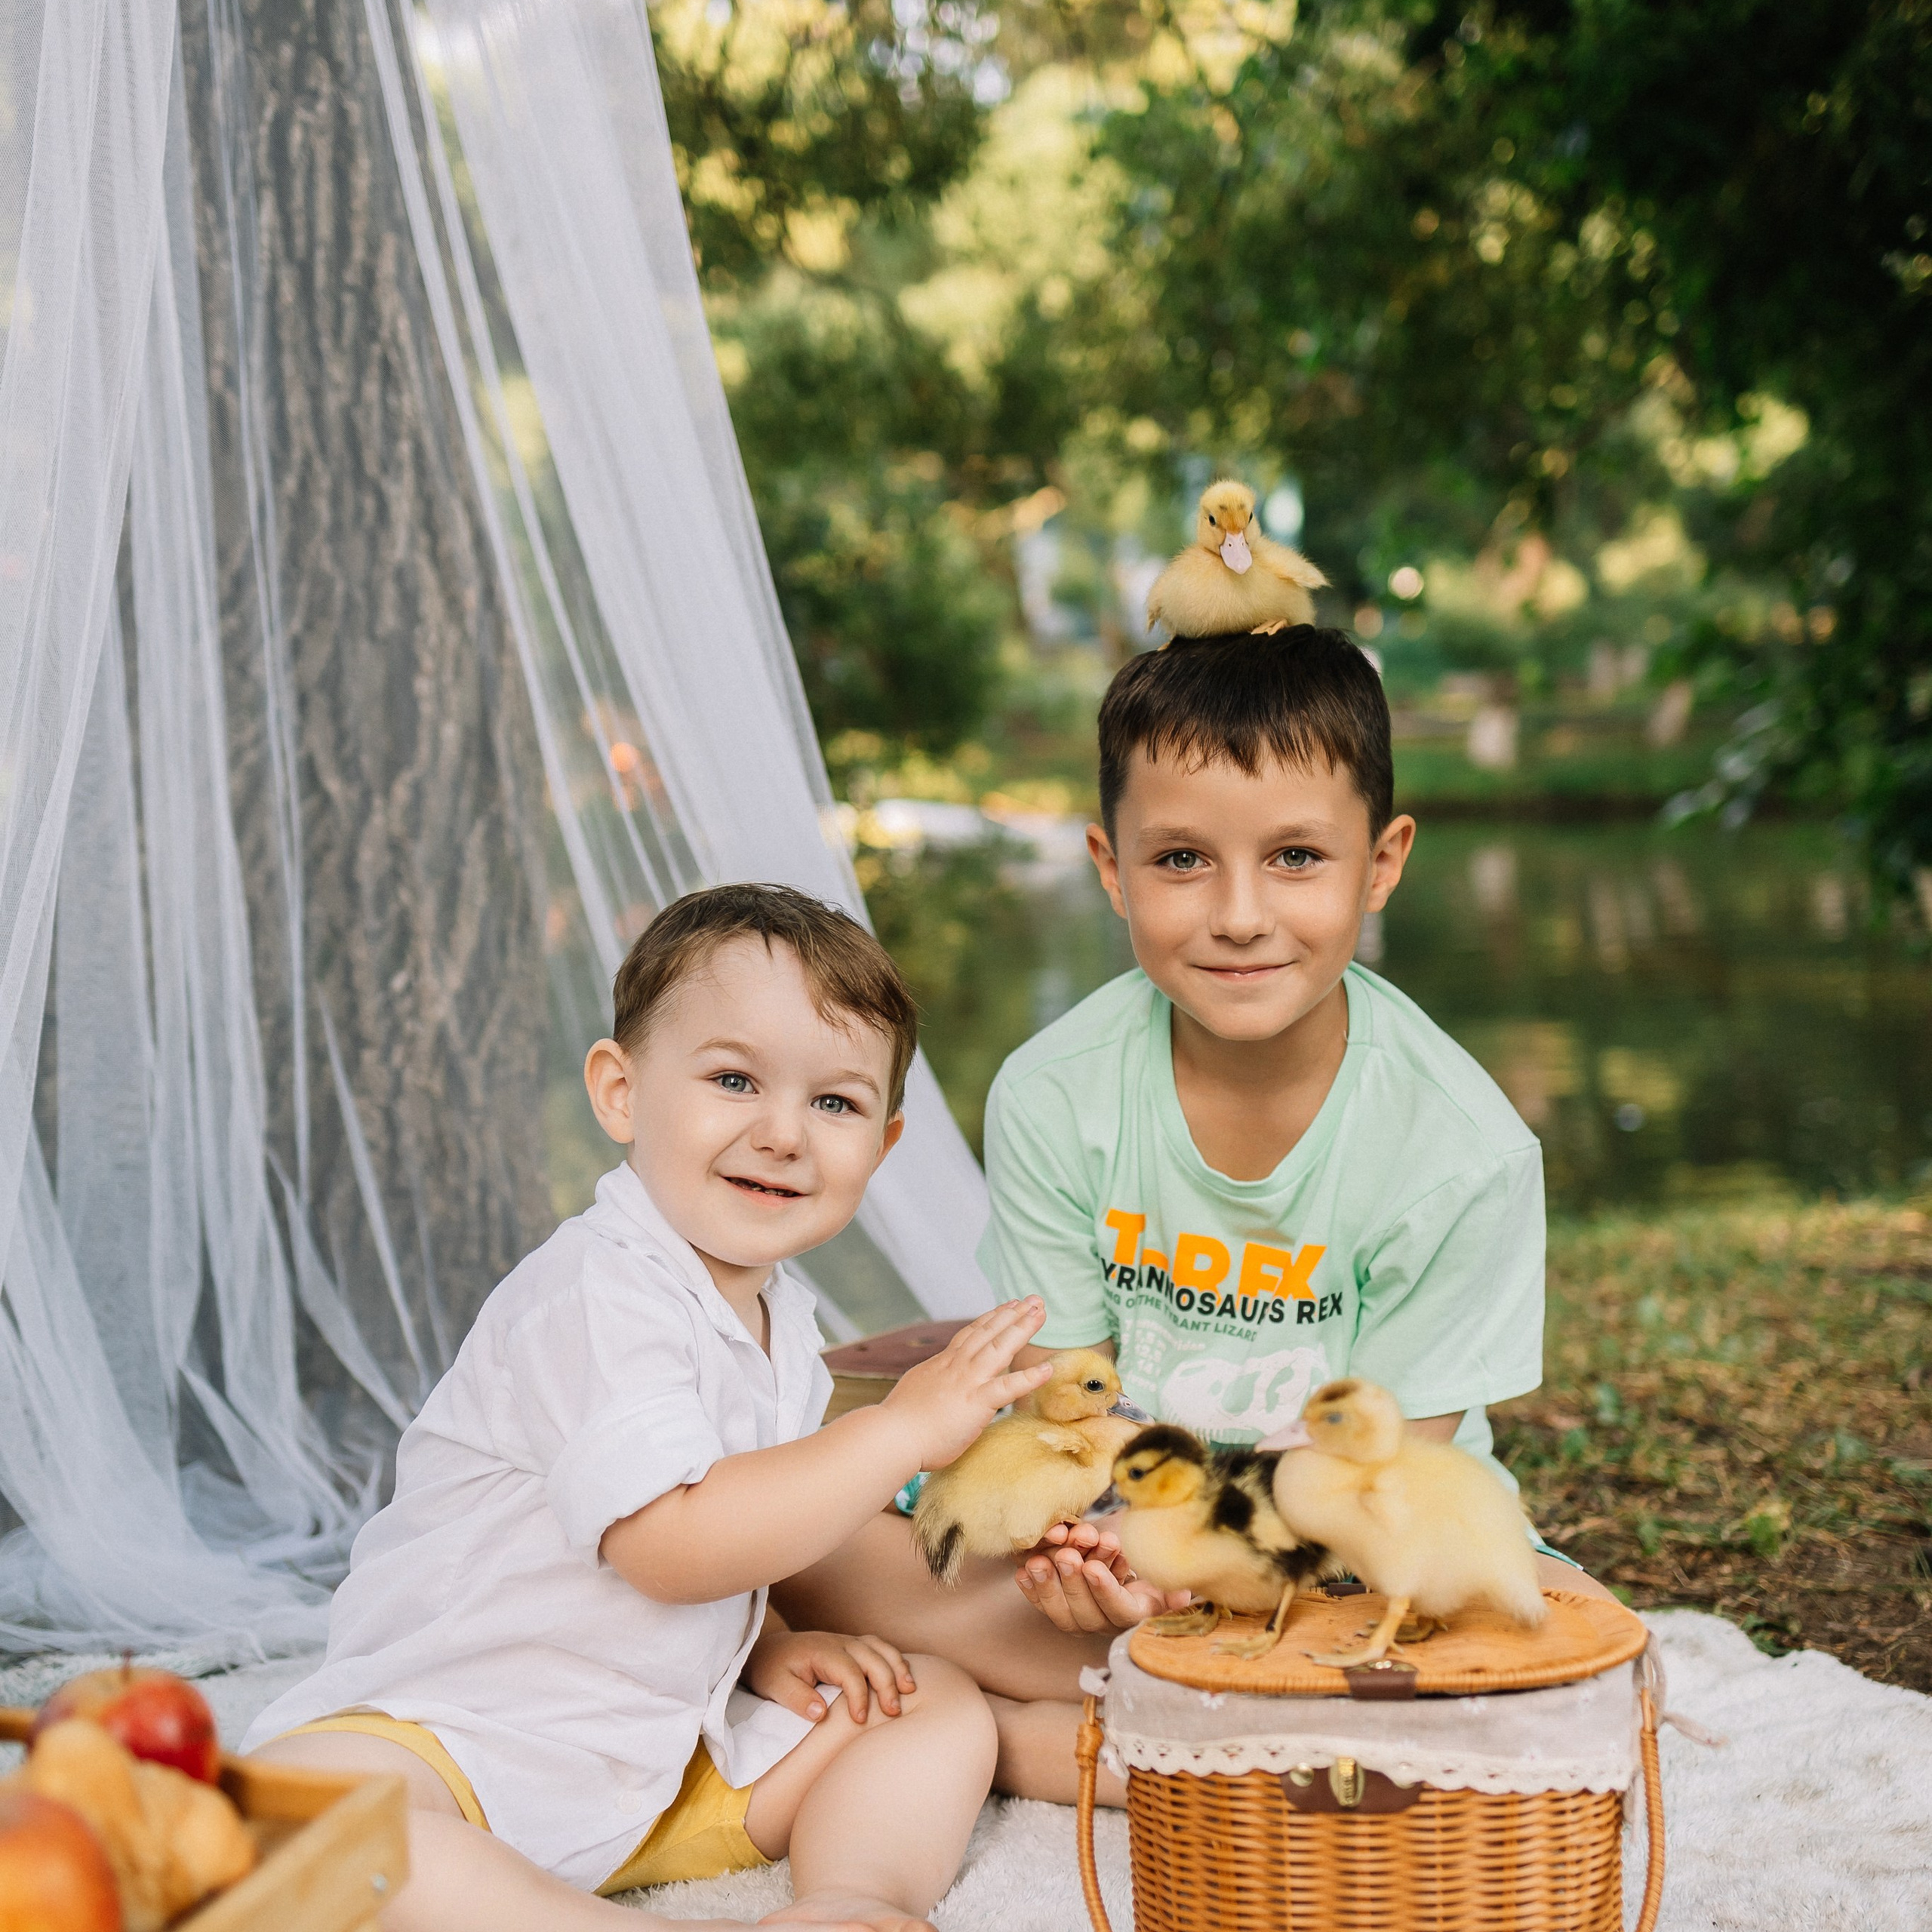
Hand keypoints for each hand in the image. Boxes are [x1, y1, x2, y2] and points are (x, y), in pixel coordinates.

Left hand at [744, 1629, 916, 1724]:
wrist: (770, 1650)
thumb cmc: (773, 1670)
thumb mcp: (774, 1686)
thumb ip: (796, 1698)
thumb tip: (820, 1713)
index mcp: (821, 1651)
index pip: (849, 1671)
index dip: (858, 1696)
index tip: (859, 1721)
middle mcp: (839, 1642)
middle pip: (872, 1657)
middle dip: (887, 1683)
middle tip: (894, 1712)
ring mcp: (848, 1642)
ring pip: (880, 1648)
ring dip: (897, 1667)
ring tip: (910, 1690)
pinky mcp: (853, 1646)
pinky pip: (879, 1648)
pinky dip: (894, 1660)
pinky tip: (902, 1678)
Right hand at [880, 1298, 1051, 1469]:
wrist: (891, 1436)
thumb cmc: (899, 1422)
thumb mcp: (916, 1389)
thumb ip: (931, 1381)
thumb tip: (934, 1379)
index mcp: (943, 1364)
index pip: (971, 1335)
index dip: (992, 1318)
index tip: (1008, 1305)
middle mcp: (957, 1367)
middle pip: (989, 1332)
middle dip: (1013, 1314)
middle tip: (1034, 1299)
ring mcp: (967, 1382)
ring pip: (999, 1348)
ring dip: (1022, 1329)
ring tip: (1041, 1313)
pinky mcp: (976, 1404)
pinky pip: (1007, 1388)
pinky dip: (1028, 1378)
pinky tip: (1047, 1370)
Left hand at [1014, 1520, 1192, 1633]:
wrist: (1124, 1563)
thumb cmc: (1145, 1564)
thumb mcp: (1161, 1572)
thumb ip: (1170, 1587)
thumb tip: (1182, 1596)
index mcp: (1134, 1614)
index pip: (1120, 1609)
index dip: (1105, 1589)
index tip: (1093, 1566)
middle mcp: (1105, 1623)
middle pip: (1087, 1612)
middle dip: (1074, 1582)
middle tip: (1065, 1556)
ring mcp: (1081, 1620)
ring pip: (1062, 1612)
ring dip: (1048, 1587)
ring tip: (1037, 1562)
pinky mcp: (1060, 1610)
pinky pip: (1043, 1605)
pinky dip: (1031, 1590)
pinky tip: (1021, 1572)